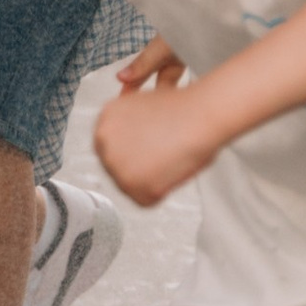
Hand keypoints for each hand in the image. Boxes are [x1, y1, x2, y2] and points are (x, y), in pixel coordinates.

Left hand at [94, 40, 215, 205]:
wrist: (202, 115)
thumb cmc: (185, 108)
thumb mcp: (145, 106)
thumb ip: (129, 124)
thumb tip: (130, 139)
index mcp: (105, 117)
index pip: (113, 145)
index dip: (135, 150)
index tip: (151, 150)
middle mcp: (103, 139)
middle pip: (117, 166)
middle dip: (139, 167)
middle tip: (164, 159)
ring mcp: (114, 164)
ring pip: (131, 185)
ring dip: (151, 179)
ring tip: (172, 161)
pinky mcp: (131, 185)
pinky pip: (145, 199)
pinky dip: (161, 192)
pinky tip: (173, 173)